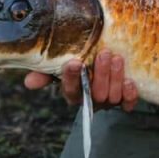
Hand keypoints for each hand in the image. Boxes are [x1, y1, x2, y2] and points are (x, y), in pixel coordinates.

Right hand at [24, 51, 138, 111]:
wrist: (106, 60)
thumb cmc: (83, 62)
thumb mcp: (64, 64)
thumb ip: (47, 71)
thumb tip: (28, 82)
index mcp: (74, 92)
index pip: (70, 90)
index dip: (72, 78)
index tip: (75, 62)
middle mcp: (91, 100)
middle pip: (95, 94)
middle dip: (101, 74)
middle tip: (104, 54)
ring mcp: (108, 102)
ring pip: (112, 97)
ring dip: (115, 78)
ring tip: (117, 58)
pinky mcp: (125, 101)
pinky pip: (128, 104)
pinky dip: (130, 94)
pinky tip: (130, 81)